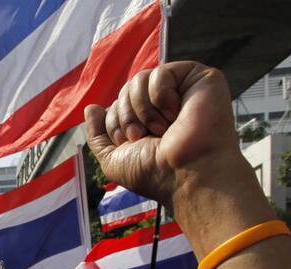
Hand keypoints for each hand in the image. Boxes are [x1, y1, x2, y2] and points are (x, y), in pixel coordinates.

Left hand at [84, 62, 247, 211]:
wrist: (185, 174)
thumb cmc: (154, 173)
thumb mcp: (113, 159)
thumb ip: (98, 134)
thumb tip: (91, 107)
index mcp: (146, 121)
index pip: (115, 105)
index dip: (115, 123)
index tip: (132, 143)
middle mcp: (163, 105)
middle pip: (125, 90)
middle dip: (127, 116)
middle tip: (145, 137)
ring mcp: (182, 89)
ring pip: (139, 78)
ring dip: (143, 109)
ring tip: (162, 129)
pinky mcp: (199, 78)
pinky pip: (161, 72)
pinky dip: (161, 96)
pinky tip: (176, 114)